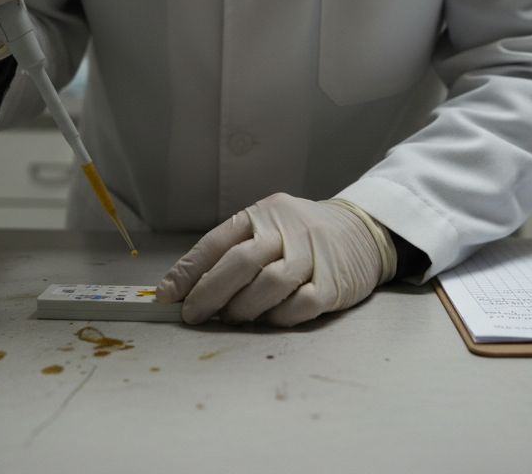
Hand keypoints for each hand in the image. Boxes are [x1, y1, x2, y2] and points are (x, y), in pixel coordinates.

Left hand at [156, 194, 396, 325]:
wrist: (364, 231)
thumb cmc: (302, 236)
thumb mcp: (268, 228)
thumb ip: (232, 253)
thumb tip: (185, 288)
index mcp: (263, 213)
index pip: (218, 242)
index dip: (188, 271)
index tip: (167, 296)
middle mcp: (288, 228)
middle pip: (241, 262)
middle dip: (209, 293)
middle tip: (193, 315)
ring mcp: (314, 255)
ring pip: (269, 284)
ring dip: (243, 308)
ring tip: (233, 318)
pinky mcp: (334, 283)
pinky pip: (299, 305)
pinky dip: (278, 317)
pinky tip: (269, 318)